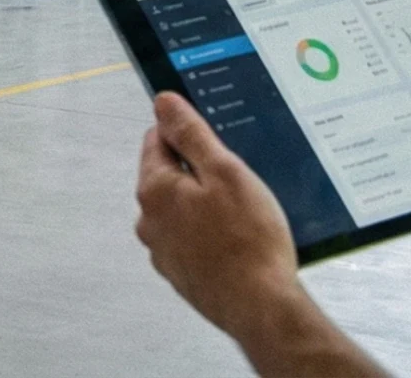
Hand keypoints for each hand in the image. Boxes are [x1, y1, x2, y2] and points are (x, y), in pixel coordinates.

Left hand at [137, 92, 305, 335]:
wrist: (261, 307)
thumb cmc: (248, 239)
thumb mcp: (225, 172)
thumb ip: (191, 134)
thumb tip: (162, 102)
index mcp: (154, 189)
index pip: (157, 140)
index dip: (187, 133)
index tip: (216, 139)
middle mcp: (149, 220)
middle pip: (168, 176)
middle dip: (198, 171)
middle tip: (238, 178)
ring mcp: (163, 251)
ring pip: (181, 210)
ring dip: (205, 205)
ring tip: (243, 213)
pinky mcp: (182, 275)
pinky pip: (192, 240)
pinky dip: (210, 235)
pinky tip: (239, 241)